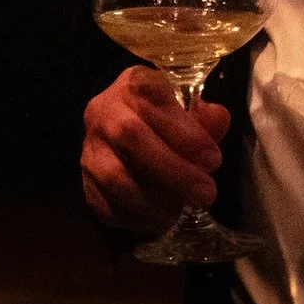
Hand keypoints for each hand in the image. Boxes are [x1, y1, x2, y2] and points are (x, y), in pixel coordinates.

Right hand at [80, 67, 230, 235]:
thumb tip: (217, 119)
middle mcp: (103, 112)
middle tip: (206, 193)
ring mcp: (90, 150)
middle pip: (131, 138)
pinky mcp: (86, 185)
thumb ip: (204, 118)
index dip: (184, 131)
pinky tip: (161, 218)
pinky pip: (107, 206)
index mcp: (132, 85)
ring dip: (155, 199)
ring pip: (115, 177)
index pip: (154, 100)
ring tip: (183, 208)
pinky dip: (138, 218)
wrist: (123, 139)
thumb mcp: (187, 111)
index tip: (213, 159)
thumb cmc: (164, 122)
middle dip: (173, 170)